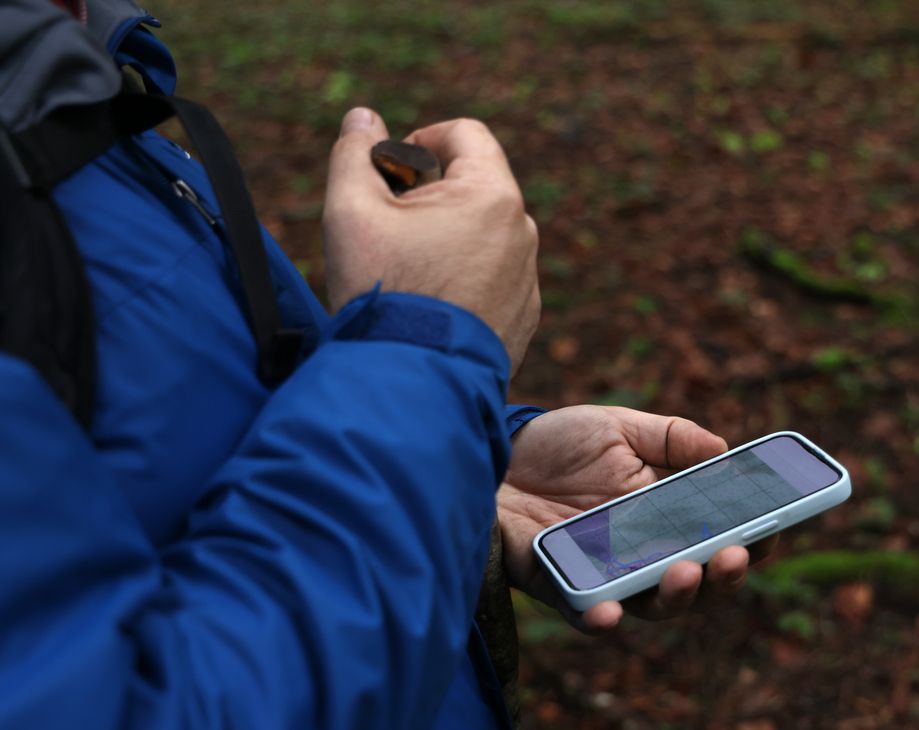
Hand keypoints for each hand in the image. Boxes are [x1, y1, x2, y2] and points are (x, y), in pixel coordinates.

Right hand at [322, 108, 540, 374]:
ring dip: (447, 238)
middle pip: (475, 185)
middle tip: (389, 227)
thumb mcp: (352, 212)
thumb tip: (363, 117)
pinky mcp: (524, 318)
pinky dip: (463, 280)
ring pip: (483, 235)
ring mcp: (528, 279)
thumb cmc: (384, 292)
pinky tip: (428, 307)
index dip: (422, 139)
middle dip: (430, 193)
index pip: (465, 133)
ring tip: (407, 273)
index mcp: (492, 196)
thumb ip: (354, 154)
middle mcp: (522, 232)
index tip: (392, 171)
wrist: (417, 384)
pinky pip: (492, 279)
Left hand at [498, 406, 777, 632]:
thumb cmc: (555, 446)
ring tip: (687, 572)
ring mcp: (606, 577)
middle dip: (724, 576)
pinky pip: (588, 616)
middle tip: (733, 555)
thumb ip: (670, 437)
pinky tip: (613, 612)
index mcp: (667, 518)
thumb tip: (722, 449)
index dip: (754, 540)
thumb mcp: (617, 428)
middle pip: (700, 583)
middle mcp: (644, 555)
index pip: (722, 538)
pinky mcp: (562, 589)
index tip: (777, 529)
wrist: (486, 456)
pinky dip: (603, 619)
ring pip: (655, 605)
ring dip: (678, 596)